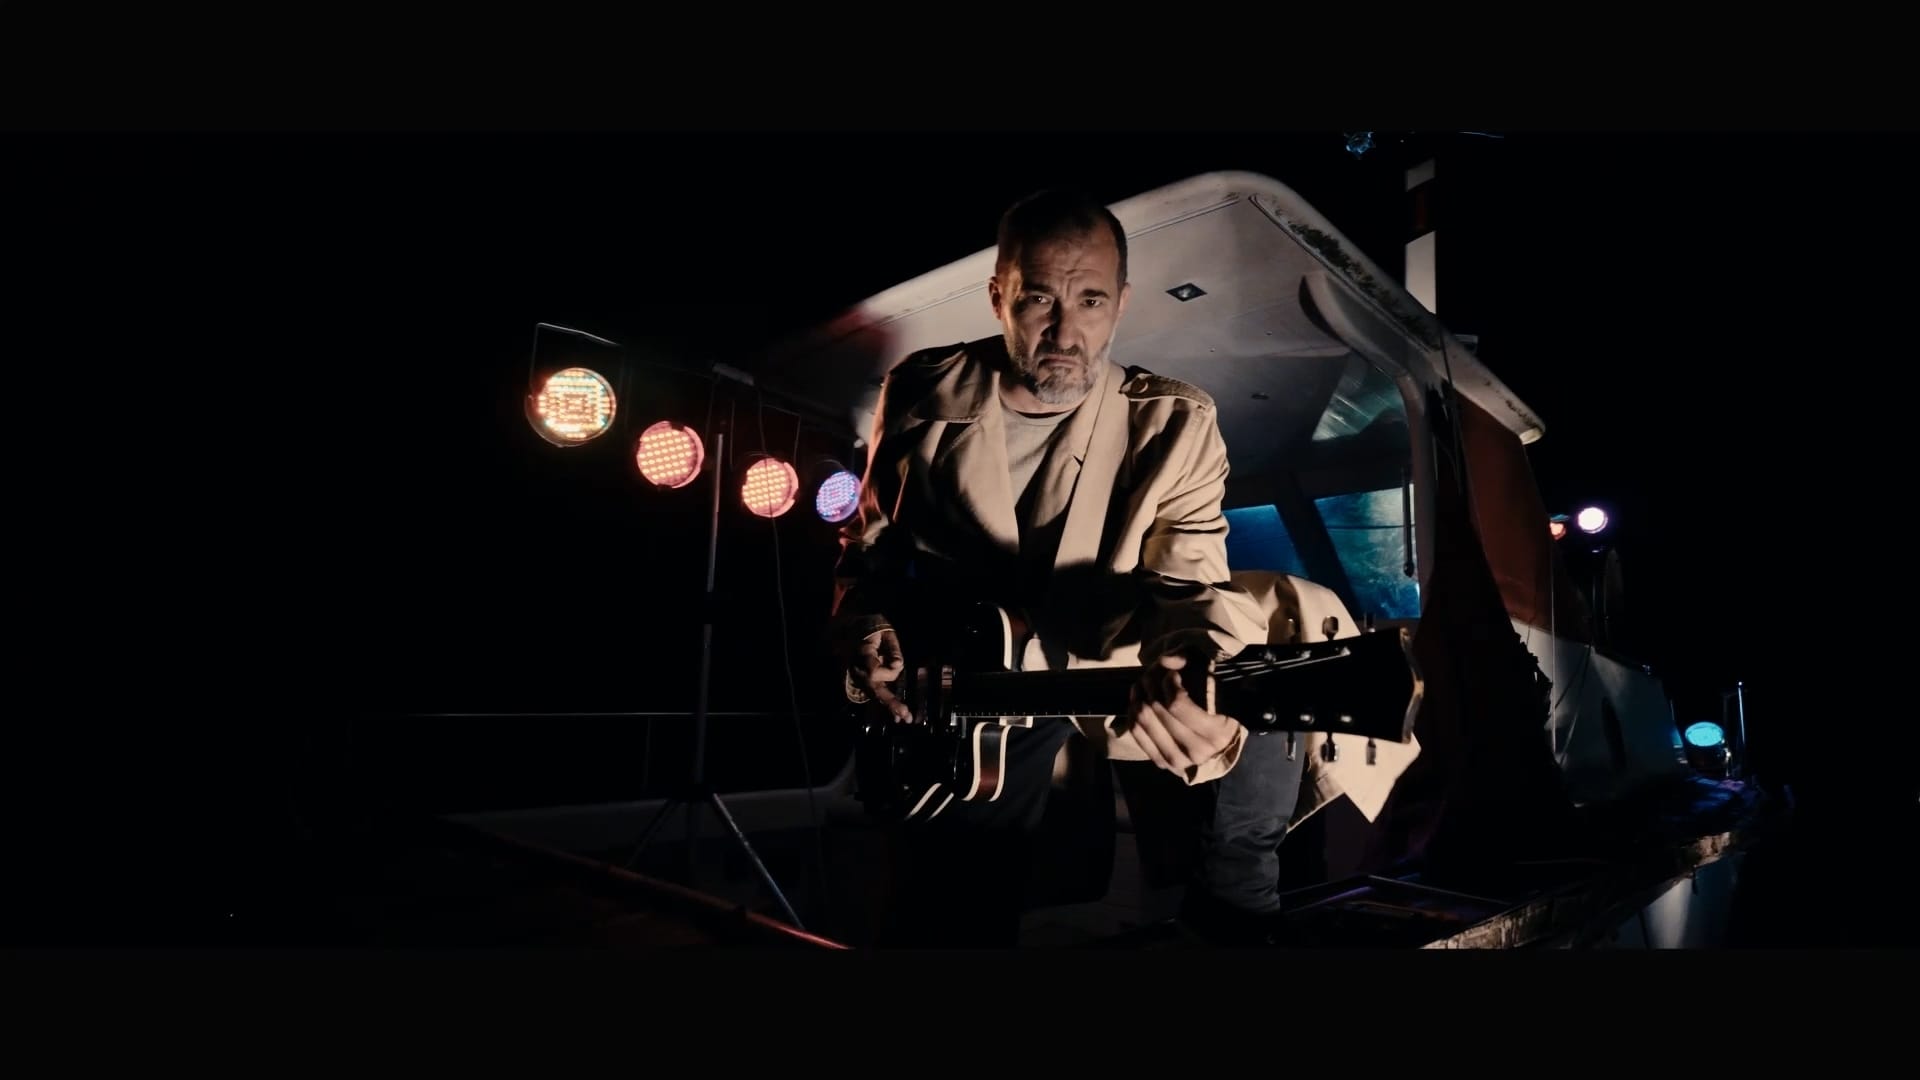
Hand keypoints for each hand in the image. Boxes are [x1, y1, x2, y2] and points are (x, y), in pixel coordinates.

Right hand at [850, 627, 911, 722]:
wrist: (858, 630)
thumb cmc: (875, 630)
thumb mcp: (886, 634)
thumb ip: (893, 649)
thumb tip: (898, 665)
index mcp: (862, 655)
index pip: (873, 671)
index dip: (887, 671)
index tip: (898, 664)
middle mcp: (859, 670)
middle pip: (874, 690)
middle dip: (891, 702)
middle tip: (905, 714)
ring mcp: (859, 678)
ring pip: (876, 695)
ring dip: (891, 706)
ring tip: (905, 717)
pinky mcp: (864, 682)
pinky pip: (876, 695)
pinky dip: (886, 704)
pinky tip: (896, 715)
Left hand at [1122, 652, 1238, 778]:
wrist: (1227, 747)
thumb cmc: (1225, 710)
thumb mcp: (1218, 686)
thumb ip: (1196, 668)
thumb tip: (1165, 660)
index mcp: (1216, 733)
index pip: (1177, 704)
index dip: (1168, 682)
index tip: (1173, 673)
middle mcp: (1196, 751)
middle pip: (1156, 710)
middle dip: (1150, 683)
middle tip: (1154, 673)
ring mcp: (1177, 760)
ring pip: (1143, 720)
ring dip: (1139, 696)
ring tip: (1145, 684)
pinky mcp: (1162, 763)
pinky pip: (1136, 732)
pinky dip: (1132, 712)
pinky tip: (1139, 700)